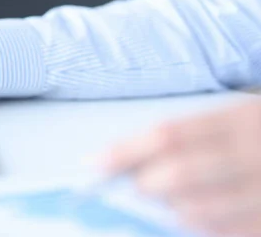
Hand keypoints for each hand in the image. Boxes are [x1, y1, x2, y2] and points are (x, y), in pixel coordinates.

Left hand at [102, 101, 260, 235]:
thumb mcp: (243, 114)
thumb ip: (198, 134)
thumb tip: (140, 158)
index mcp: (243, 118)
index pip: (170, 135)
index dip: (126, 151)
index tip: (95, 163)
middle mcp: (256, 152)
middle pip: (181, 174)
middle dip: (146, 184)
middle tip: (135, 185)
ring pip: (202, 211)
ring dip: (169, 210)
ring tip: (160, 202)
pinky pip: (232, 232)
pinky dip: (203, 228)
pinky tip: (188, 218)